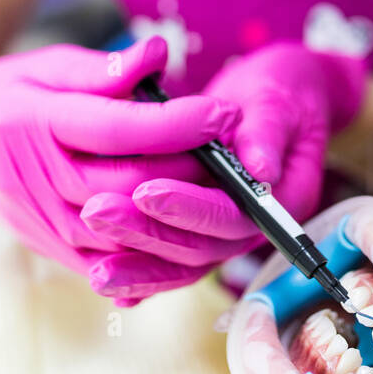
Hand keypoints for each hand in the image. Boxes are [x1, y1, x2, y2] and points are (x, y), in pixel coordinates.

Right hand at [0, 36, 240, 276]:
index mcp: (35, 121)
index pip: (119, 128)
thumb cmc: (9, 93)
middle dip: (190, 170)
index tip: (224, 113)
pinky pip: (106, 263)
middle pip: (128, 183)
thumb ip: (105, 67)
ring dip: (178, 214)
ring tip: (221, 190)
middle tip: (235, 153)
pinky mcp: (48, 249)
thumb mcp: (48, 65)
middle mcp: (36, 177)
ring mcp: (41, 220)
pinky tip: (188, 231)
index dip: (178, 123)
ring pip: (122, 231)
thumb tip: (160, 53)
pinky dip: (149, 251)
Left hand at [84, 41, 365, 304]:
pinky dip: (137, 272)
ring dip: (133, 259)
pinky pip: (168, 262)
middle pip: (200, 249)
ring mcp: (224, 236)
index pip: (232, 217)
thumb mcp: (277, 99)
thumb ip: (267, 132)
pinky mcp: (200, 234)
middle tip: (97, 213)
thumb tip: (261, 169)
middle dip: (146, 232)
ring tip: (89, 247)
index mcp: (283, 199)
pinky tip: (102, 279)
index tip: (147, 190)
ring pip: (179, 263)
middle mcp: (253, 227)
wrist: (276, 104)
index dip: (190, 208)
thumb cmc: (279, 94)